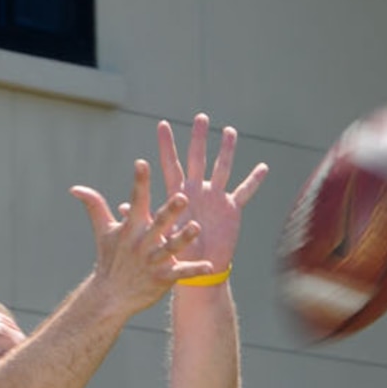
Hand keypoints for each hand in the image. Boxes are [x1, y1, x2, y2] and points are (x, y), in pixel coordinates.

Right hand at [70, 159, 209, 315]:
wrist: (111, 296)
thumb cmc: (110, 258)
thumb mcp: (103, 231)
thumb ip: (94, 206)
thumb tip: (75, 187)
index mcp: (131, 229)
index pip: (136, 201)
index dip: (139, 183)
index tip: (142, 163)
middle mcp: (142, 243)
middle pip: (158, 224)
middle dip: (170, 211)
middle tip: (182, 196)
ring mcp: (153, 262)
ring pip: (171, 248)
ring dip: (183, 239)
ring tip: (197, 227)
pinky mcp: (163, 279)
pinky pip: (181, 273)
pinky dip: (195, 270)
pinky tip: (210, 266)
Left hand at [157, 115, 268, 286]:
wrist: (198, 270)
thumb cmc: (175, 253)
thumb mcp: (158, 234)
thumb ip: (145, 219)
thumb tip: (123, 208)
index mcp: (178, 195)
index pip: (170, 165)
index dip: (166, 146)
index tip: (162, 124)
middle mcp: (196, 191)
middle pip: (197, 159)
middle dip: (198, 139)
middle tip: (200, 117)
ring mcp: (215, 198)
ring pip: (222, 169)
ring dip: (226, 151)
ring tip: (229, 131)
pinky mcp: (231, 209)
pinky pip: (245, 192)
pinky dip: (254, 181)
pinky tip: (263, 167)